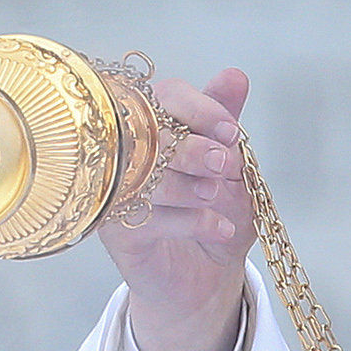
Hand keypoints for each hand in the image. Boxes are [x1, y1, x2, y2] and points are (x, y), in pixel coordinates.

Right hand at [96, 67, 254, 350]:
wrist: (203, 274)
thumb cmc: (211, 209)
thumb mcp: (230, 165)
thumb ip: (225, 121)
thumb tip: (235, 76)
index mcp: (155, 121)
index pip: (168, 94)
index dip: (202, 108)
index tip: (232, 131)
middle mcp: (128, 150)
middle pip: (152, 132)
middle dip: (197, 148)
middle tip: (227, 167)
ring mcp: (117, 188)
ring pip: (149, 174)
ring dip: (192, 186)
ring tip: (217, 197)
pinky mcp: (115, 228)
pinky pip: (151, 216)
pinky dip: (193, 221)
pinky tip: (219, 228)